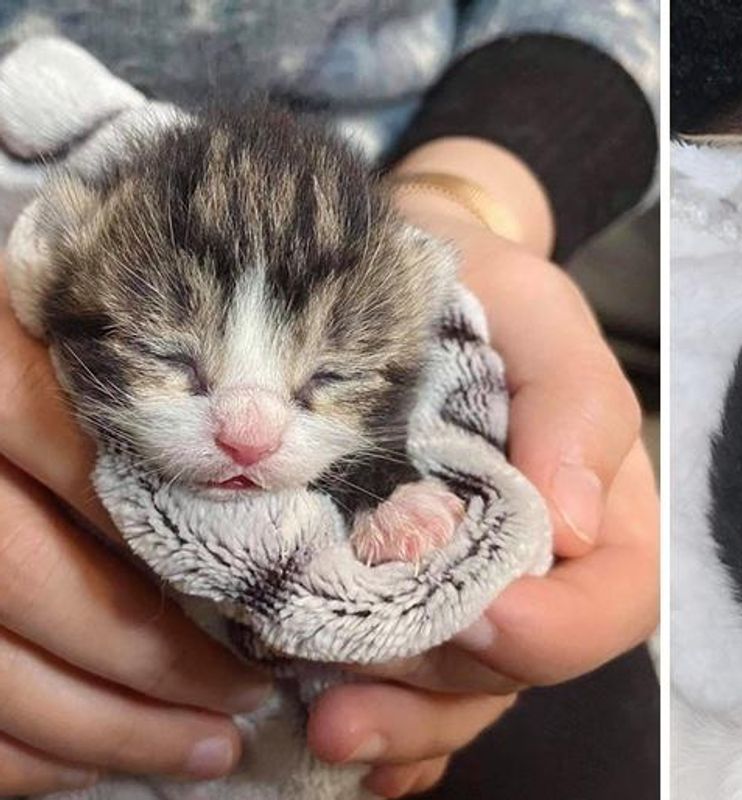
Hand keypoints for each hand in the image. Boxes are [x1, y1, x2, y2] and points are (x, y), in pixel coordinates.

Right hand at [0, 273, 271, 794]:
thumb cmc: (10, 358)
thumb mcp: (47, 339)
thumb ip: (123, 387)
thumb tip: (255, 466)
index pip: (86, 463)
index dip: (177, 532)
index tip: (266, 581)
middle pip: (40, 586)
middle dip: (159, 659)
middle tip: (250, 691)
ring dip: (112, 727)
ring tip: (208, 746)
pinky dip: (24, 758)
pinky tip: (94, 763)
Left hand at [305, 138, 659, 796]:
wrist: (389, 284)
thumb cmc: (476, 289)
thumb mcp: (533, 311)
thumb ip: (575, 398)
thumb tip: (575, 524)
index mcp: (599, 506)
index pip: (616, 596)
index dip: (563, 630)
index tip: (486, 612)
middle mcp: (540, 568)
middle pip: (521, 664)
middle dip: (447, 687)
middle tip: (355, 691)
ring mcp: (466, 594)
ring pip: (457, 692)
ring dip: (399, 723)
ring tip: (324, 726)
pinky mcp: (394, 605)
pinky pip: (403, 691)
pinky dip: (376, 730)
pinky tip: (320, 729)